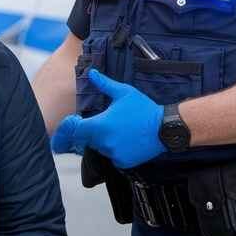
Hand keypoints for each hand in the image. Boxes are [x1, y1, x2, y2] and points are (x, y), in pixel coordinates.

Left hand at [51, 69, 165, 168]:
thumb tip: (91, 73)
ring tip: (119, 130)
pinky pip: (112, 156)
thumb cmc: (143, 108)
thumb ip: (104, 84)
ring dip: (103, 141)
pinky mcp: (122, 162)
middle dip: (91, 131)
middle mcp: (103, 143)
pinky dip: (115, 150)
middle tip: (106, 122)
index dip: (71, 127)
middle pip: (87, 140)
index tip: (74, 123)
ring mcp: (113, 154)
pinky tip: (126, 139)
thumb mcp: (123, 92)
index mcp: (100, 126)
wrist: (164, 128)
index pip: (74, 130)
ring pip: (100, 148)